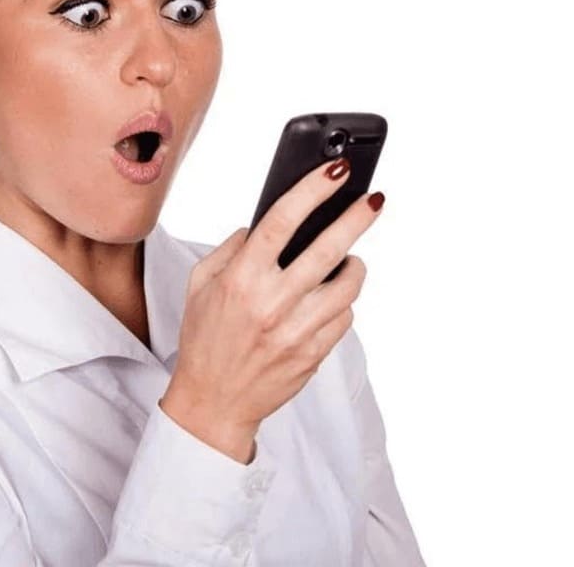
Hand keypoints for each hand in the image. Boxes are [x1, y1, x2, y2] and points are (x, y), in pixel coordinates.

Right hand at [159, 157, 383, 463]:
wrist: (214, 402)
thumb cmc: (204, 339)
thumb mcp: (200, 285)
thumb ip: (230, 249)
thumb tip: (261, 224)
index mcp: (241, 279)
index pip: (282, 221)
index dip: (312, 190)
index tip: (335, 171)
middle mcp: (271, 303)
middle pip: (328, 249)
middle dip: (357, 218)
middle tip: (374, 200)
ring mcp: (296, 331)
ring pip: (348, 286)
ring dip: (354, 266)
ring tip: (349, 260)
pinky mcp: (313, 354)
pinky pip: (344, 318)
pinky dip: (341, 304)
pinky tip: (327, 301)